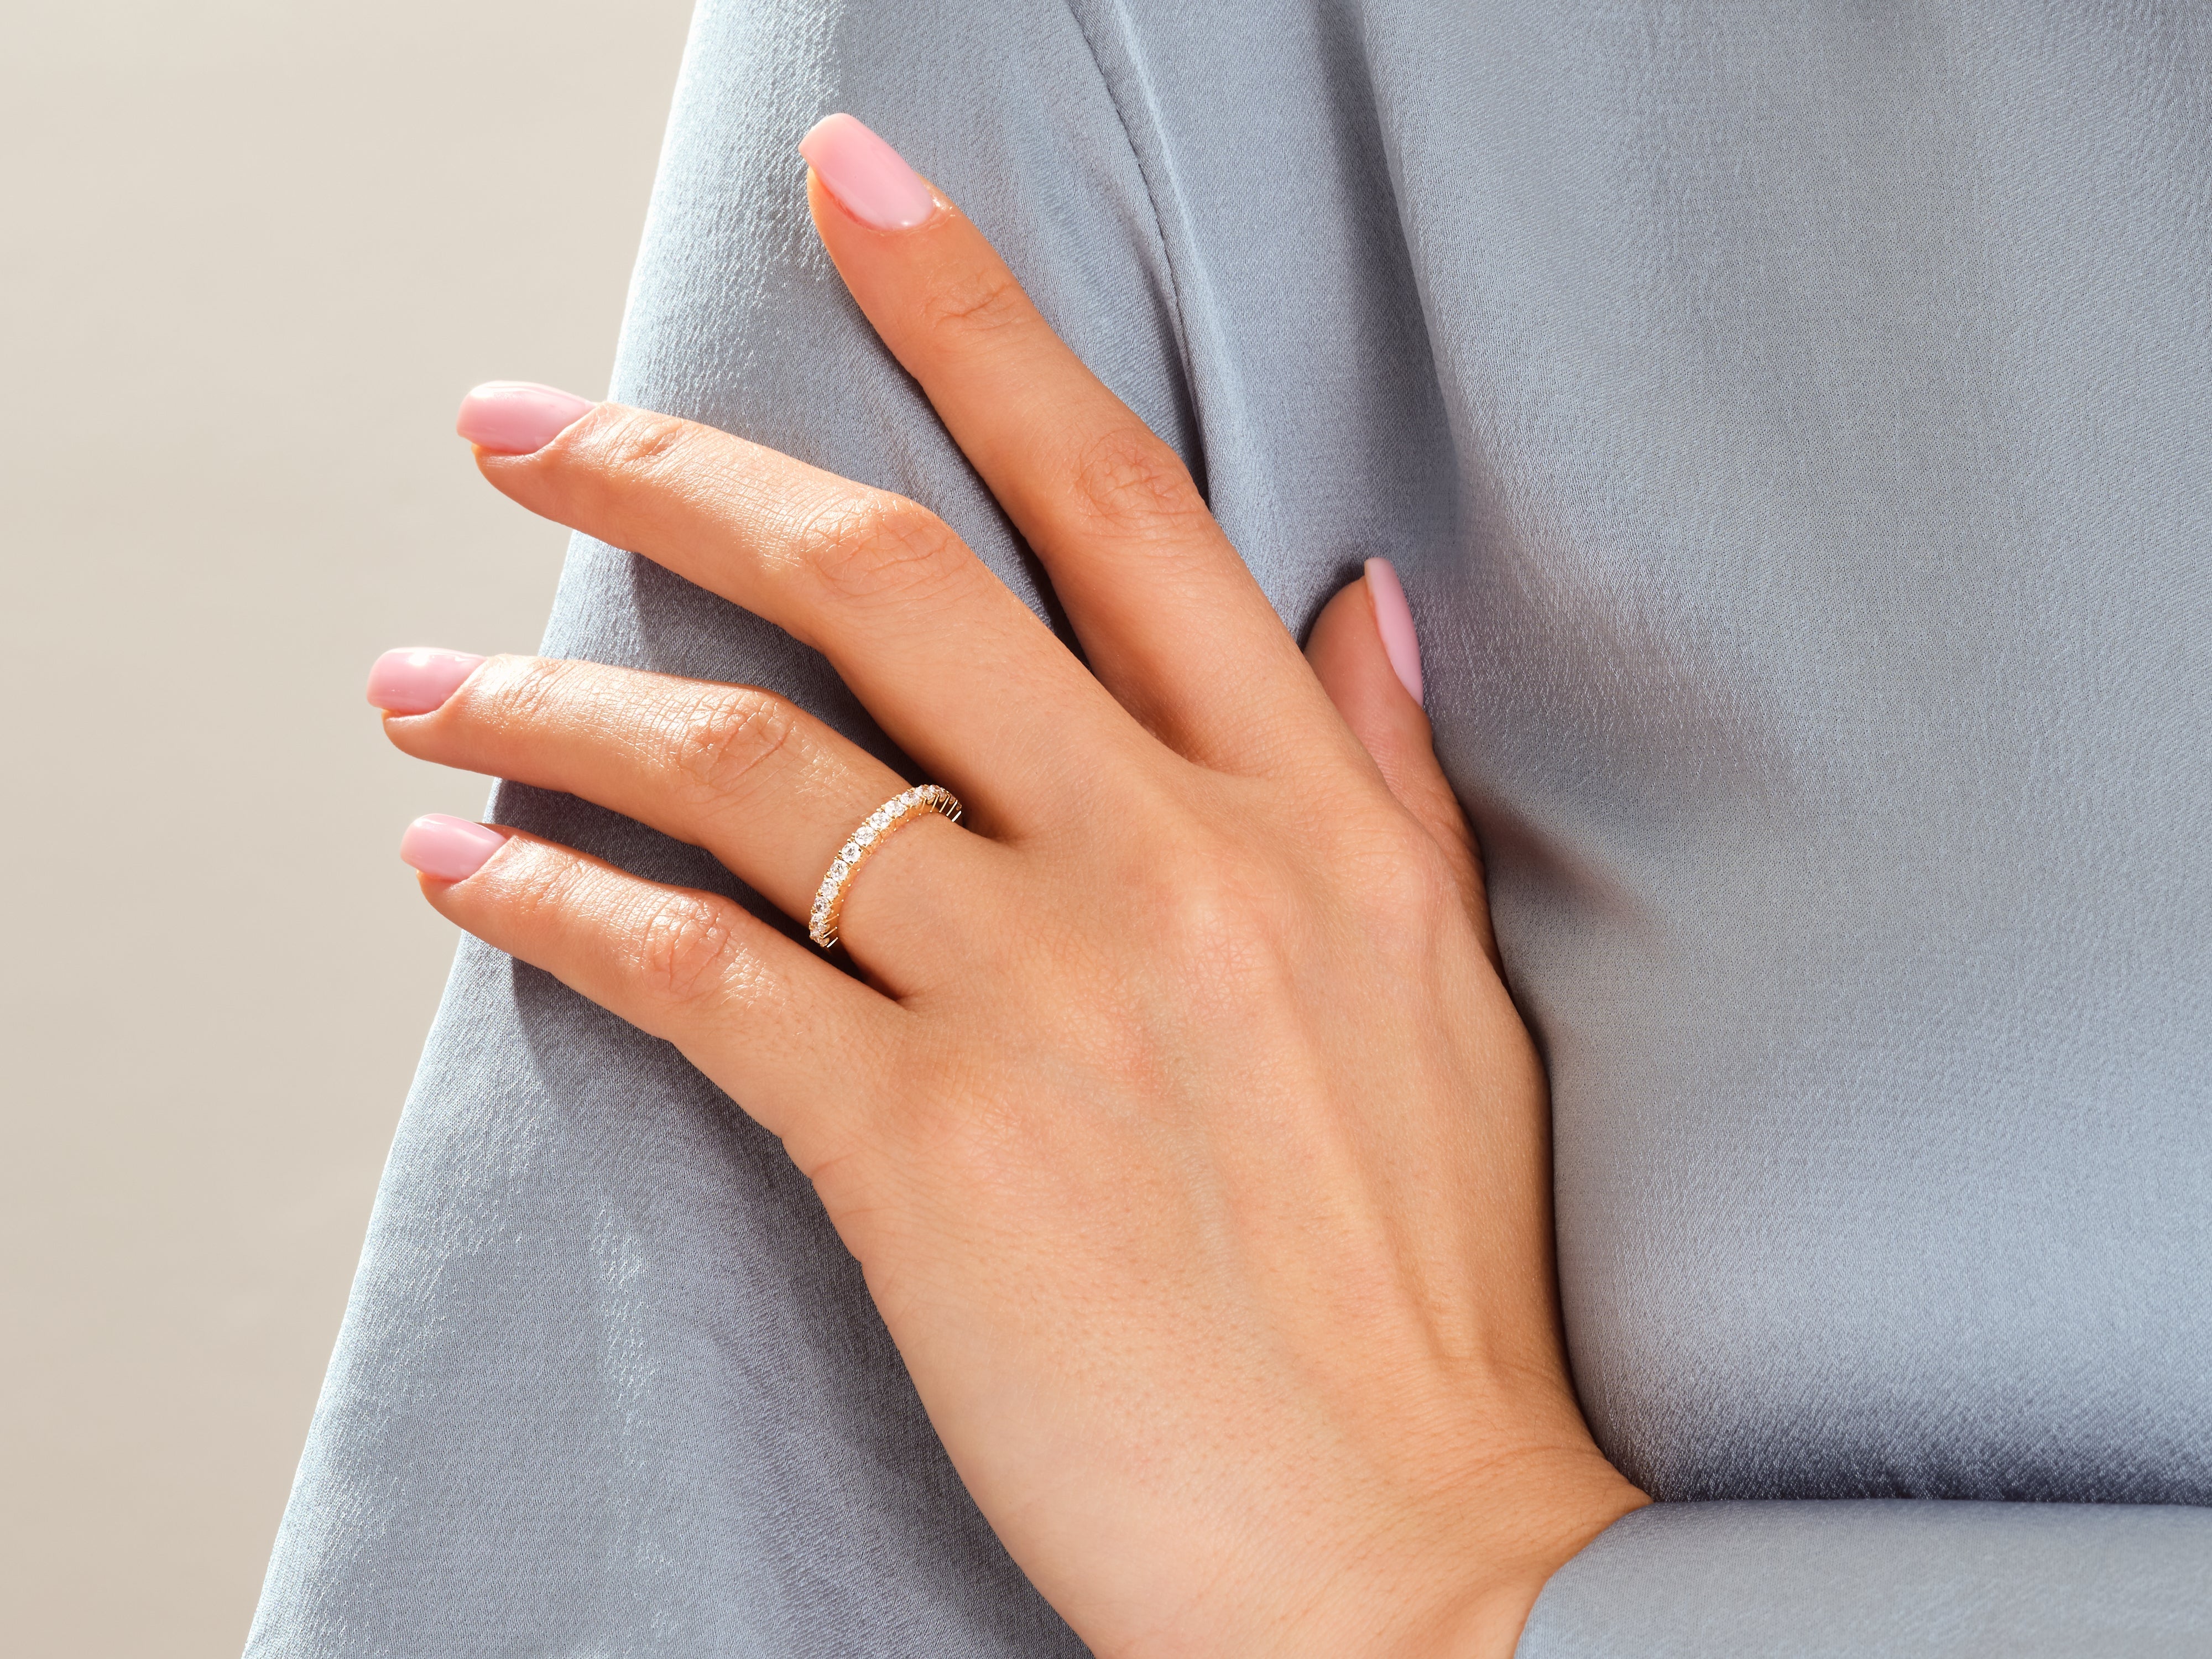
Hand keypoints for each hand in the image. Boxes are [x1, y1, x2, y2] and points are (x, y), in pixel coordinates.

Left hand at [370, 114, 1643, 1656]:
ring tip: (426, 680)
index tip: (859, 194)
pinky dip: (554, 908)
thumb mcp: (1449, 988)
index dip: (974, 322)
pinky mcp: (927, 1154)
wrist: (1417, 1552)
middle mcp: (1168, 867)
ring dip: (548, 702)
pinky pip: (697, 974)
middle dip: (672, 471)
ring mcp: (1041, 1000)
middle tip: (520, 422)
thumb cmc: (1428, 1282)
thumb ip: (1380, 778)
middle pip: (884, 588)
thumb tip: (1351, 604)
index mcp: (1302, 815)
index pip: (1116, 504)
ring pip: (743, 768)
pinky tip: (466, 873)